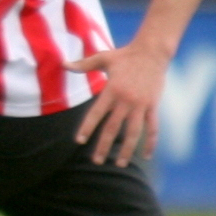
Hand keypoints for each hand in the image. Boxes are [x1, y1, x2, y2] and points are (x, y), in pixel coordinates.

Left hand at [65, 37, 170, 166]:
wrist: (152, 51)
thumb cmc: (125, 55)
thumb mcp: (103, 57)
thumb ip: (82, 64)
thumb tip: (63, 64)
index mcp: (112, 89)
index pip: (96, 113)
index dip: (87, 127)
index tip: (79, 140)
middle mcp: (126, 100)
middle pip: (113, 128)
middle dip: (103, 146)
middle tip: (96, 161)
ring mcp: (141, 105)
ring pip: (133, 133)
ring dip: (127, 150)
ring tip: (119, 164)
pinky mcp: (153, 106)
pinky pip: (152, 128)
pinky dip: (150, 143)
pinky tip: (146, 156)